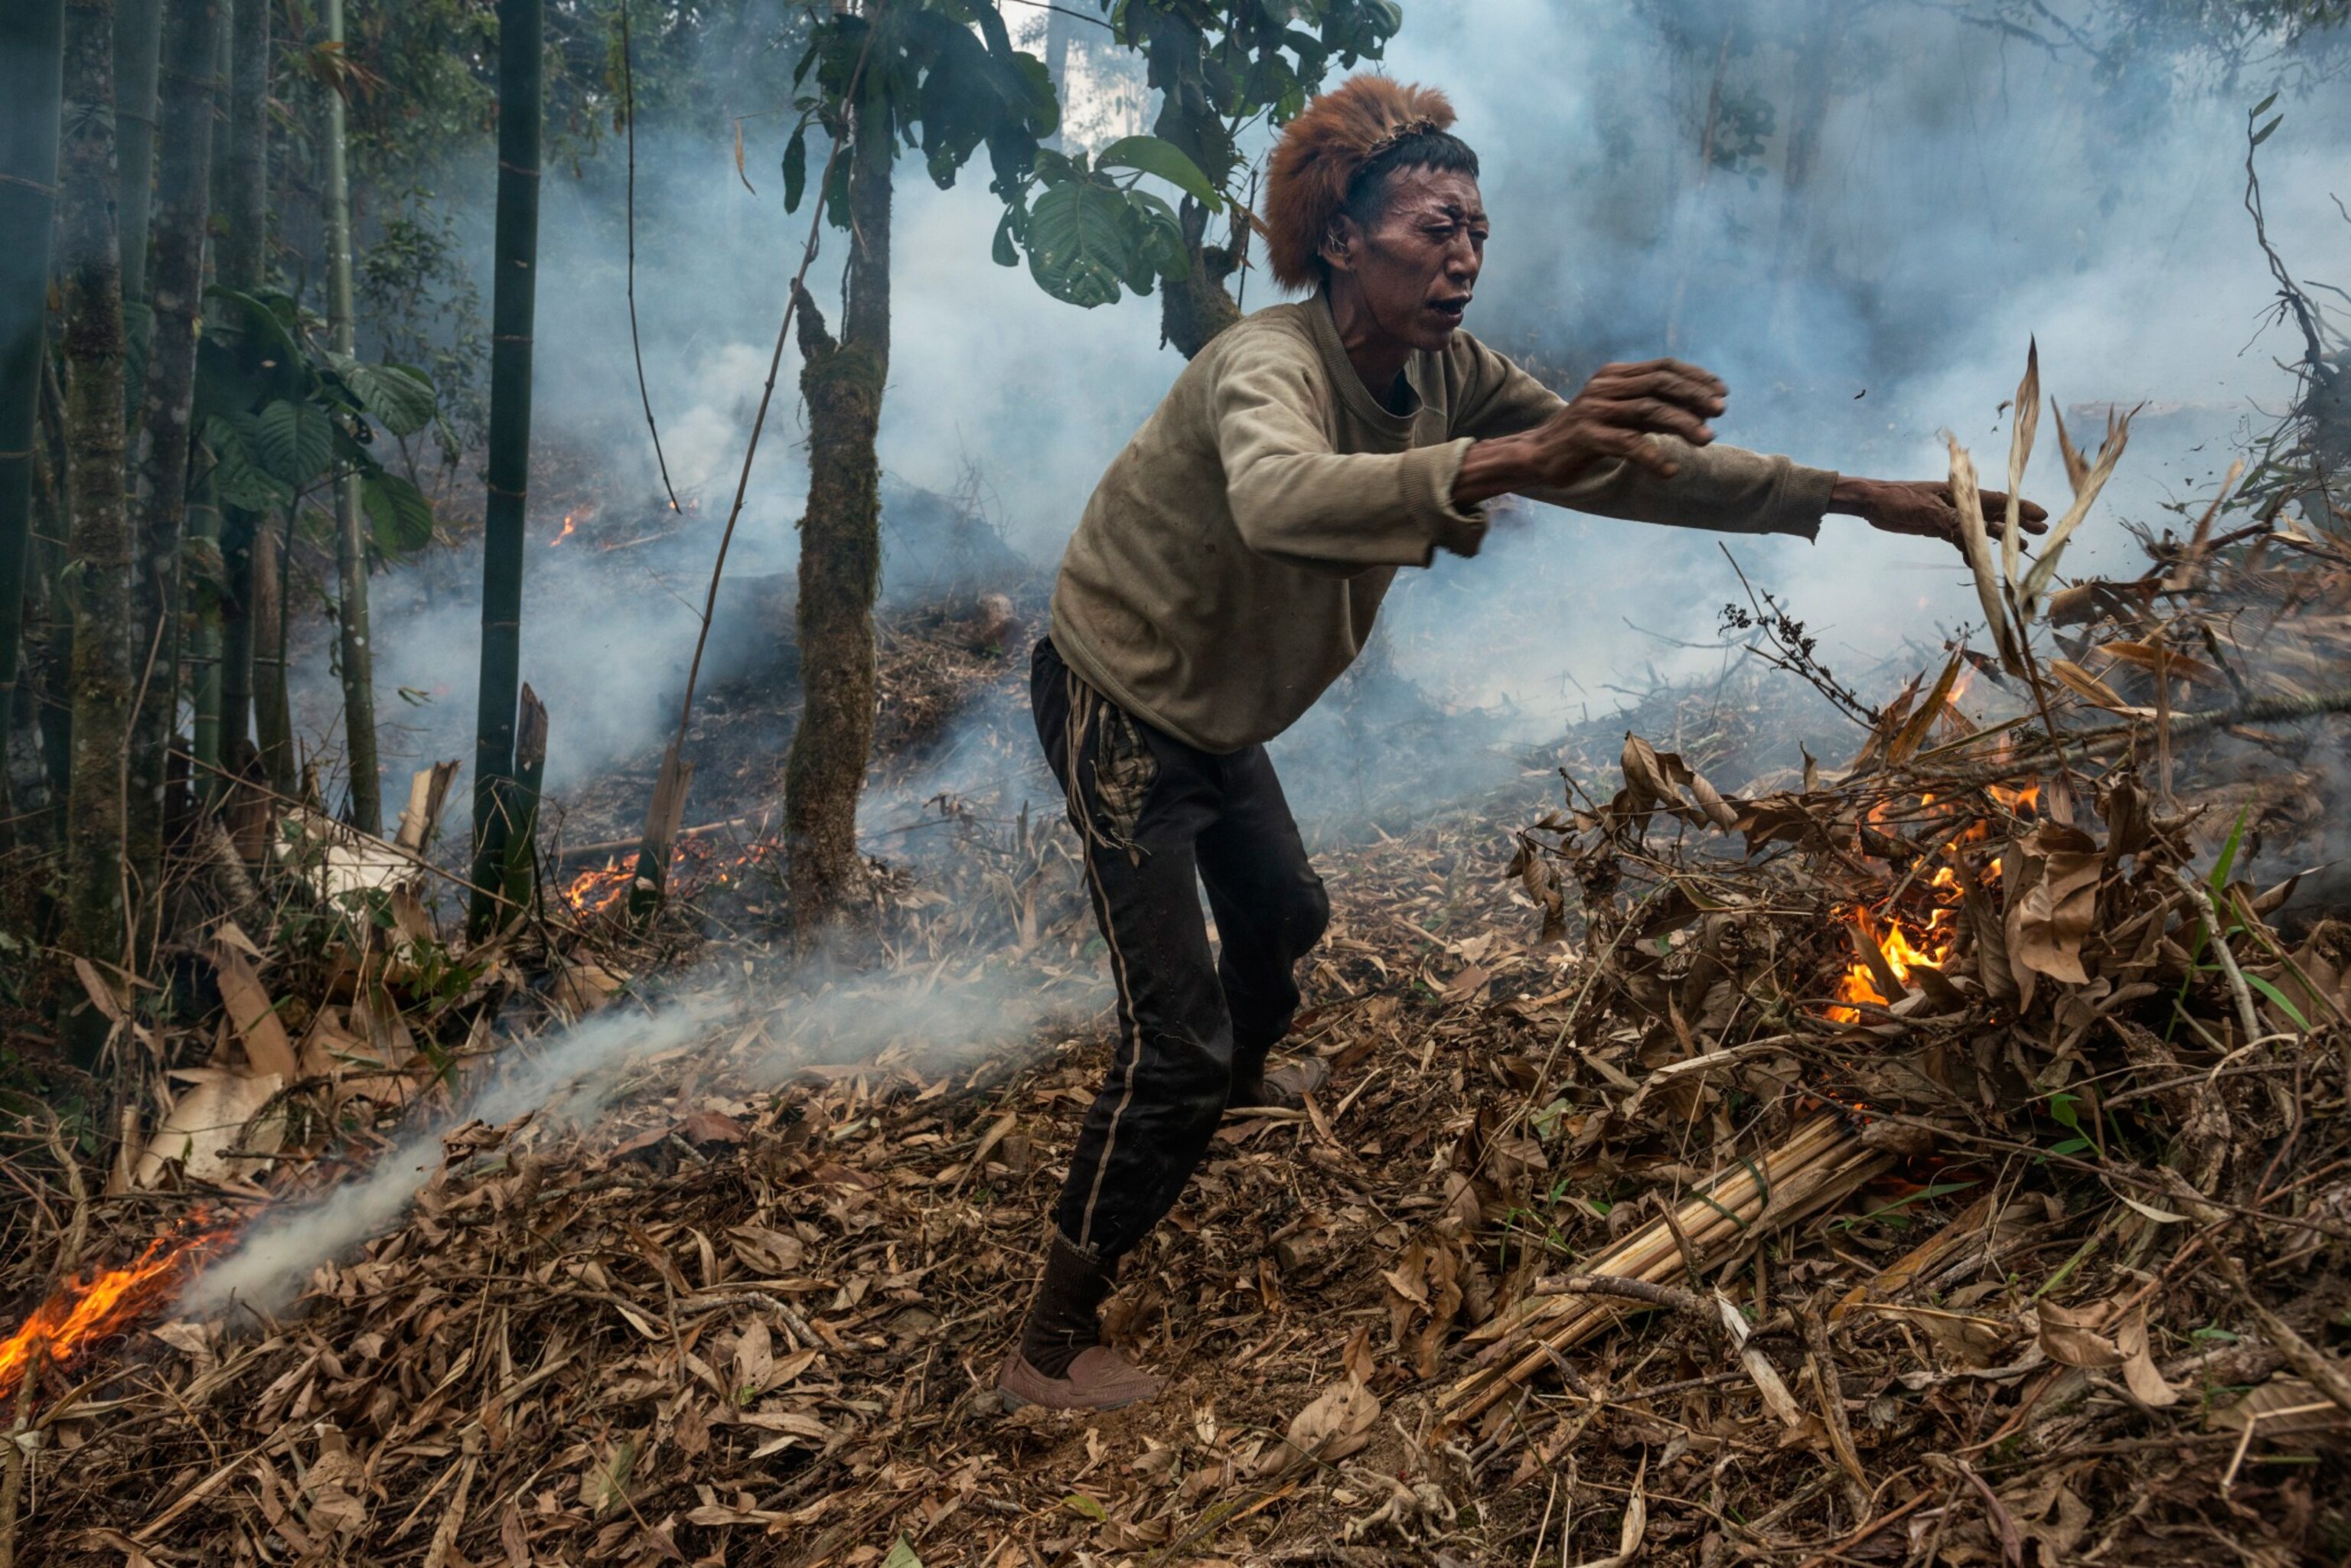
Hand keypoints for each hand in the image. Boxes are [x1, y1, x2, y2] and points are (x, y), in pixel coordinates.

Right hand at [1455, 358, 1727, 504]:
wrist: (1536, 455)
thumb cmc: (1584, 438)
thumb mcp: (1619, 415)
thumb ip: (1650, 409)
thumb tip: (1699, 412)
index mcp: (1614, 375)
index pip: (1663, 367)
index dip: (1696, 377)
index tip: (1722, 391)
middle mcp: (1605, 386)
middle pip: (1660, 384)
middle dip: (1695, 396)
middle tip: (1721, 410)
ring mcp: (1594, 410)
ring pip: (1649, 411)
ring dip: (1683, 424)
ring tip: (1706, 440)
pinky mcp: (1586, 436)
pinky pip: (1627, 444)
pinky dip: (1653, 457)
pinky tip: (1670, 470)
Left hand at [1830, 477, 2048, 551]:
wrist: (1872, 503)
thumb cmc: (1899, 500)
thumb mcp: (1928, 512)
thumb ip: (1954, 525)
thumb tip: (1976, 539)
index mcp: (1961, 493)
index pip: (1997, 501)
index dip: (2020, 508)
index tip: (2041, 514)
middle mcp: (1959, 503)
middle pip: (1995, 513)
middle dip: (2017, 522)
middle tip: (2040, 531)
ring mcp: (1949, 515)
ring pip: (1981, 527)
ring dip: (1999, 536)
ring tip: (2021, 546)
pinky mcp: (1937, 527)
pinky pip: (1960, 539)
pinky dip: (1970, 549)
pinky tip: (1977, 560)